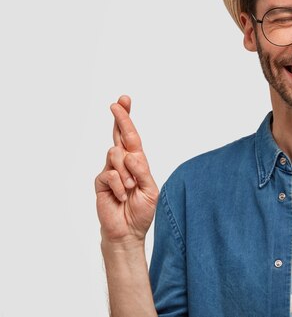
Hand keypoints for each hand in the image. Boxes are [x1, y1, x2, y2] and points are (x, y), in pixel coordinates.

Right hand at [95, 95, 158, 244]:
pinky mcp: (101, 182)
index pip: (131, 136)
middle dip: (120, 118)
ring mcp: (110, 171)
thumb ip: (142, 172)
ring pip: (116, 154)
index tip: (124, 100)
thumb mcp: (150, 190)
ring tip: (131, 188)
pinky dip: (121, 186)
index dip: (126, 118)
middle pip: (119, 135)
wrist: (128, 231)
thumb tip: (131, 156)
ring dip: (128, 172)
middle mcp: (122, 162)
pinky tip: (122, 197)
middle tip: (117, 104)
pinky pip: (111, 175)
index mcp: (137, 161)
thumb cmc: (141, 210)